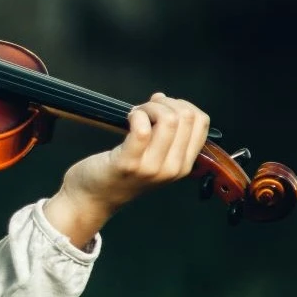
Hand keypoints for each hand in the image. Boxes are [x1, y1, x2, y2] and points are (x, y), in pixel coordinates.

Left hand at [44, 92, 209, 246]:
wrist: (94, 197)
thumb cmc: (120, 173)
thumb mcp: (154, 158)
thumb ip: (165, 134)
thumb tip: (164, 99)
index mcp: (183, 165)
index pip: (201, 122)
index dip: (181, 105)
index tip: (162, 108)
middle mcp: (173, 168)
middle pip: (186, 117)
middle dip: (164, 104)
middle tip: (145, 110)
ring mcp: (152, 167)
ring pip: (168, 120)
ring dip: (149, 108)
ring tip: (135, 114)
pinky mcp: (129, 163)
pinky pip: (141, 129)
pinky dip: (136, 115)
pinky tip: (128, 118)